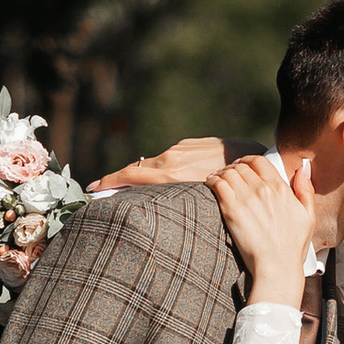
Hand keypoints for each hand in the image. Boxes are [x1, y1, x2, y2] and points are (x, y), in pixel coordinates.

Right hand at [90, 134, 230, 192]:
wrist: (252, 155)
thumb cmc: (229, 184)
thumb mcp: (200, 196)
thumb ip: (174, 195)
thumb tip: (152, 200)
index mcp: (171, 173)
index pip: (129, 175)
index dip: (108, 182)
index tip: (92, 188)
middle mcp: (171, 158)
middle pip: (137, 170)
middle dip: (120, 180)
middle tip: (104, 191)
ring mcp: (179, 148)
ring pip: (154, 164)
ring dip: (144, 176)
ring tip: (137, 190)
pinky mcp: (188, 143)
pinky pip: (169, 158)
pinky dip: (162, 169)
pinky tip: (169, 179)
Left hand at [212, 151, 316, 306]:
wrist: (277, 266)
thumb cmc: (293, 246)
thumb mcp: (309, 216)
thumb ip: (306, 190)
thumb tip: (302, 170)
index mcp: (281, 188)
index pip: (259, 161)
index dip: (248, 160)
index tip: (243, 165)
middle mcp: (263, 189)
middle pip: (241, 166)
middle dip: (233, 166)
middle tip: (228, 173)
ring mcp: (246, 198)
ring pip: (228, 172)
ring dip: (222, 172)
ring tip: (218, 178)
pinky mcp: (231, 210)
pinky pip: (218, 185)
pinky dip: (212, 180)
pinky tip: (210, 183)